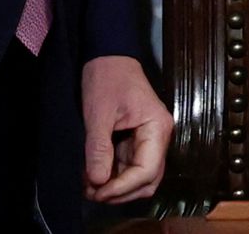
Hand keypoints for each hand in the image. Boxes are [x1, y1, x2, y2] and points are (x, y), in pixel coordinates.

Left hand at [81, 54, 173, 203]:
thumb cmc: (106, 78)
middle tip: (92, 193)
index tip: (97, 192)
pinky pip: (129, 167)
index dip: (122, 187)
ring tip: (90, 187)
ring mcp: (148, 140)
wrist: (107, 55)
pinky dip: (113, 176)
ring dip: (116, 187)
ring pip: (139, 177)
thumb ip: (99, 149)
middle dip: (121, 192)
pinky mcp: (136, 140)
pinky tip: (94, 176)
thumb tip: (98, 182)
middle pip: (148, 180)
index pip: (146, 171)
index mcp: (157, 128)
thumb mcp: (98, 114)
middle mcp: (158, 137)